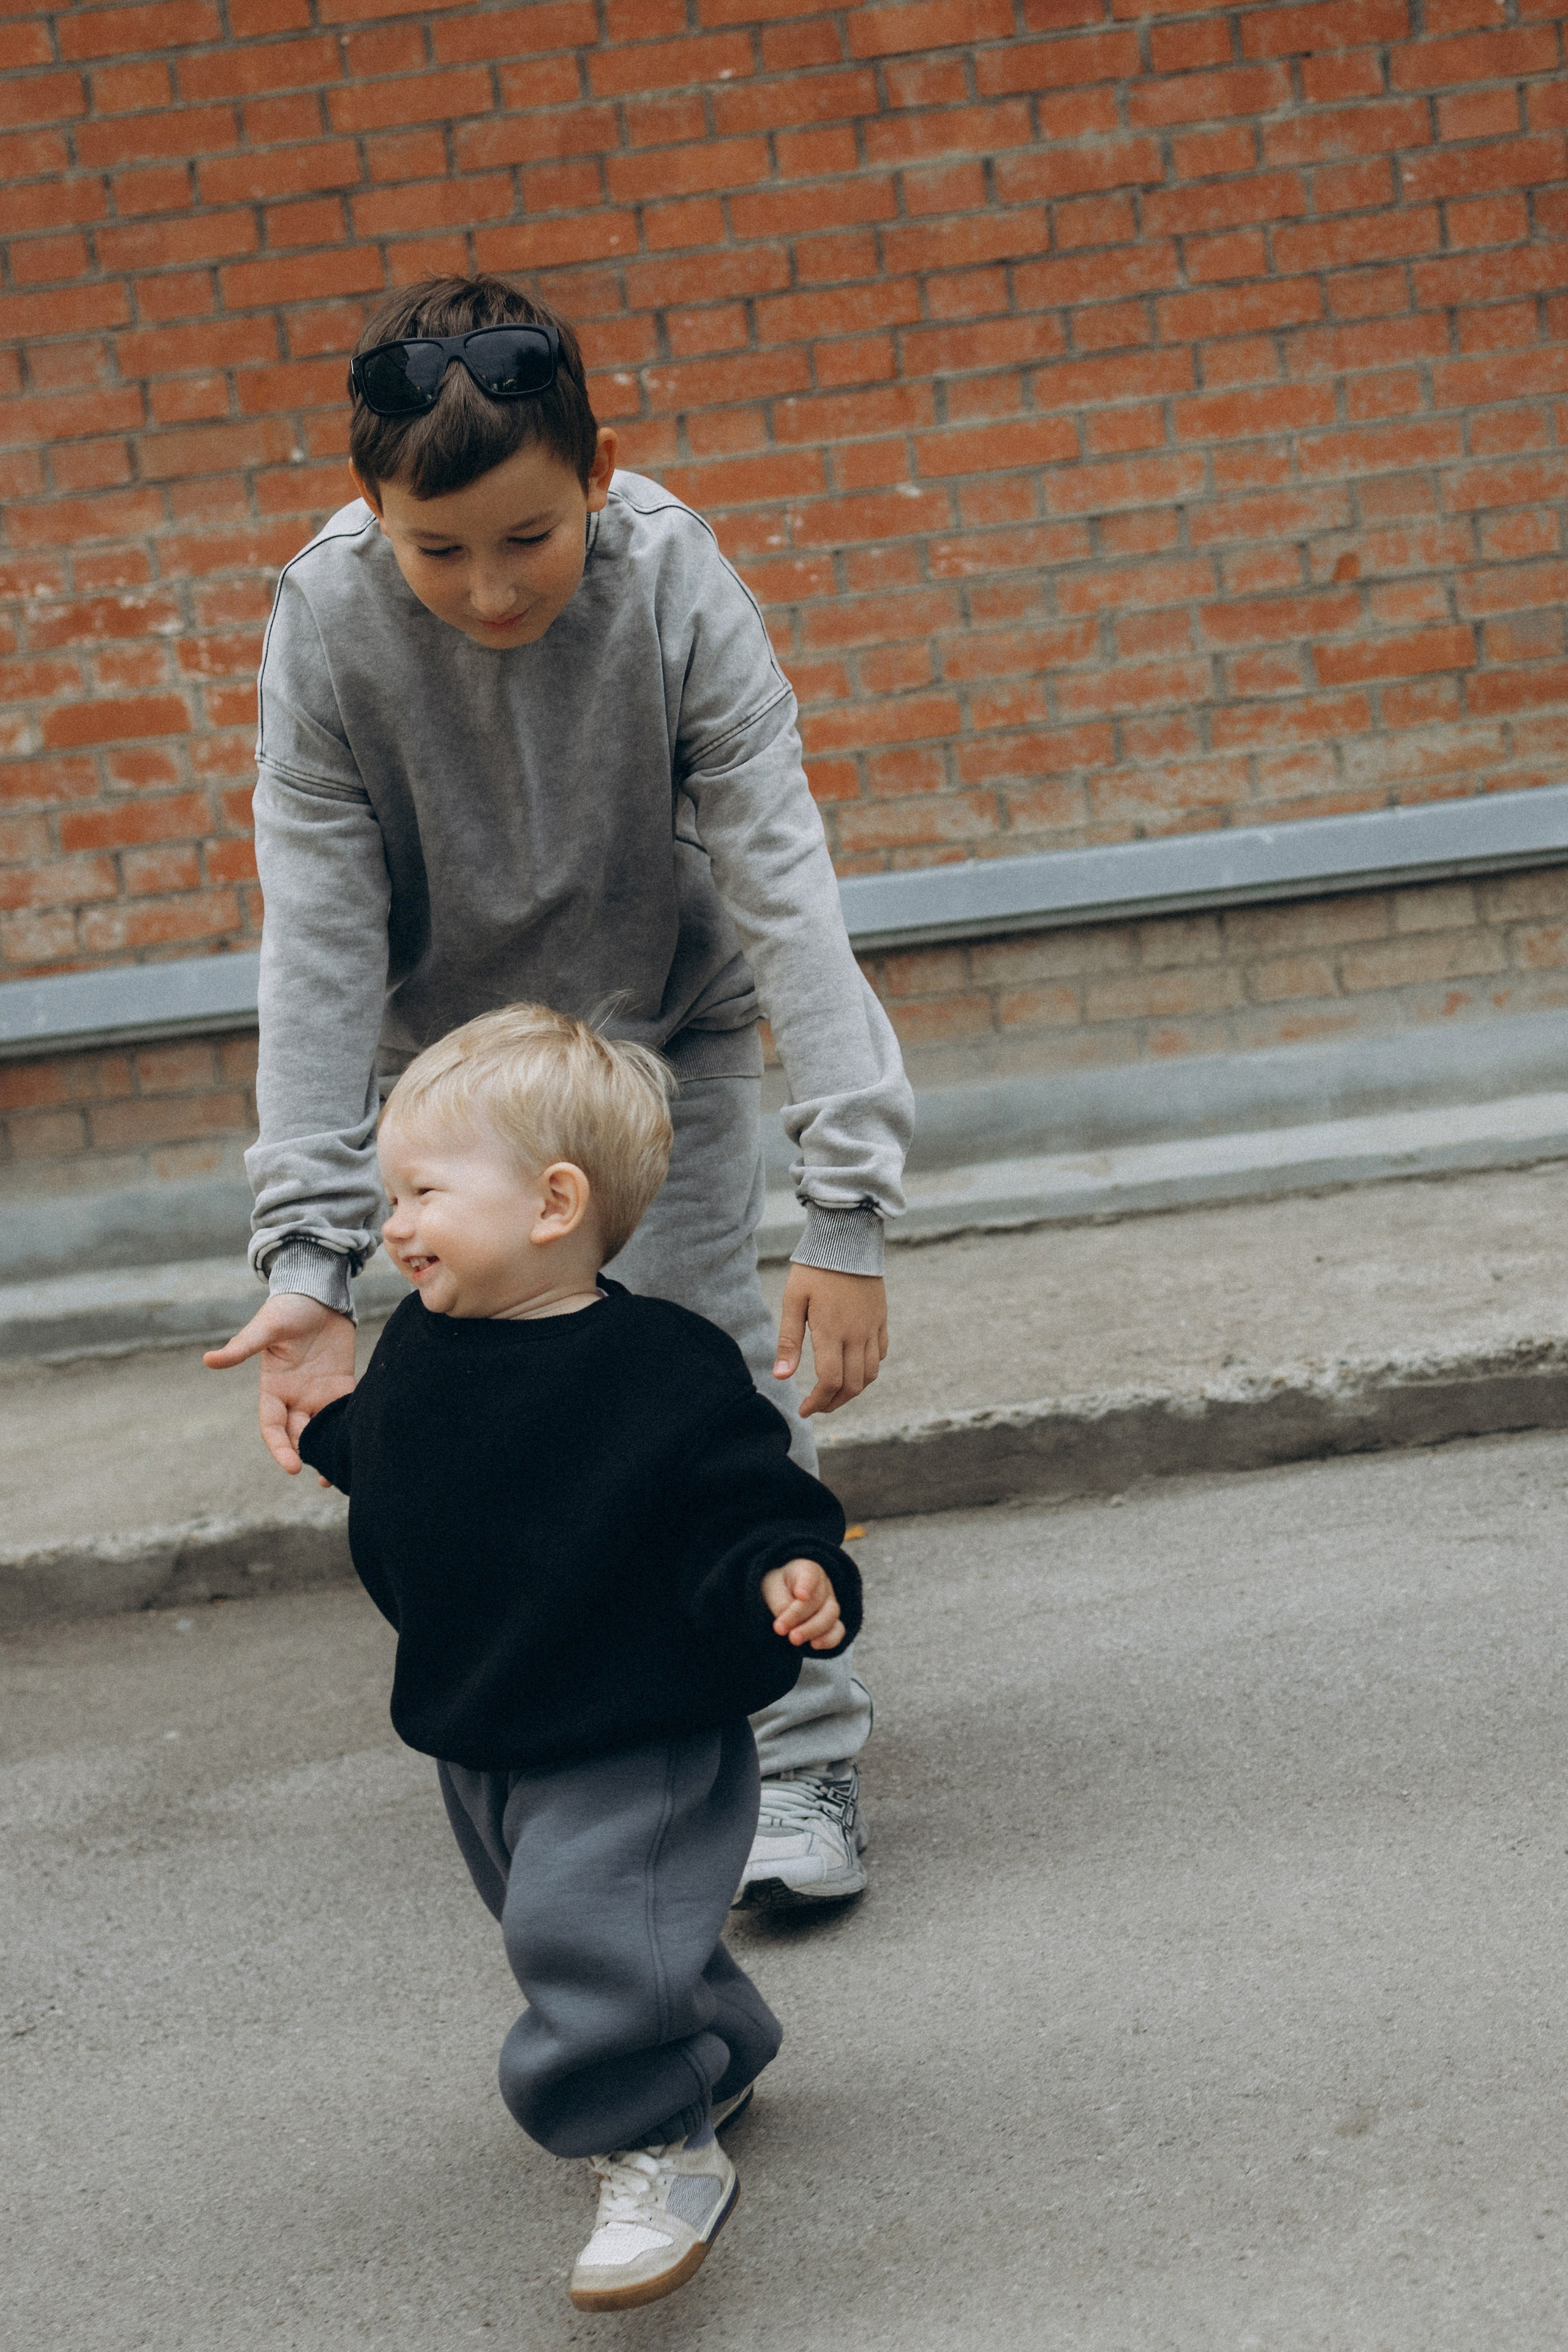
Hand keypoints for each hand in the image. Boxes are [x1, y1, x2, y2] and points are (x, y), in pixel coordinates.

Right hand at [203, 1293, 356, 1475]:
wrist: (317, 1292)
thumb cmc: (287, 1307)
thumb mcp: (265, 1327)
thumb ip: (242, 1347)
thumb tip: (208, 1360)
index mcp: (273, 1388)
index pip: (272, 1427)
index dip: (279, 1448)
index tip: (291, 1467)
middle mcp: (294, 1396)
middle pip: (298, 1434)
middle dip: (307, 1455)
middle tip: (324, 1475)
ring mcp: (318, 1392)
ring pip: (321, 1429)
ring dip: (328, 1449)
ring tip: (340, 1472)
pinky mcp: (341, 1384)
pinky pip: (344, 1412)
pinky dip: (348, 1429)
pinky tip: (357, 1445)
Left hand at [760, 1557, 844, 1649]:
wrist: (782, 1594)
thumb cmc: (777, 1587)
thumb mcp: (771, 1588)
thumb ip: (780, 1603)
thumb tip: (790, 1624)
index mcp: (806, 1570)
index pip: (810, 1575)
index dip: (807, 1585)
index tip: (800, 1595)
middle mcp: (823, 1585)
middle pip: (819, 1600)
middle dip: (799, 1616)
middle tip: (780, 1629)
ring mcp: (830, 1604)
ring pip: (830, 1616)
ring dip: (812, 1630)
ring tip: (793, 1639)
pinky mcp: (832, 1623)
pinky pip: (838, 1631)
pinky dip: (828, 1640)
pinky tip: (814, 1645)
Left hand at [773, 1265, 887, 1417]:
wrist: (847, 1237)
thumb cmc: (814, 1267)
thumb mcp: (793, 1300)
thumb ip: (789, 1340)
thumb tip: (781, 1377)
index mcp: (832, 1331)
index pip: (830, 1382)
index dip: (817, 1403)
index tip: (803, 1410)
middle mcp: (856, 1334)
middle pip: (853, 1386)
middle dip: (834, 1403)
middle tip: (816, 1406)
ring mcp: (872, 1327)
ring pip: (871, 1374)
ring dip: (853, 1390)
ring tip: (834, 1392)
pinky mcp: (881, 1318)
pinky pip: (880, 1354)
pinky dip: (868, 1369)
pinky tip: (852, 1366)